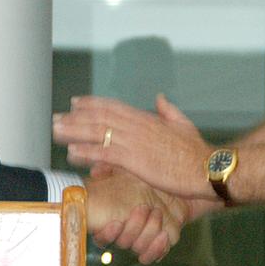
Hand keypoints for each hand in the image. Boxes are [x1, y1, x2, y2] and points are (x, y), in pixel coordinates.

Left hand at [54, 94, 214, 199]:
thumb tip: (159, 97)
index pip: (113, 106)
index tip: (75, 102)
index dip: (93, 103)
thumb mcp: (183, 124)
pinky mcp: (135, 160)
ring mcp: (135, 142)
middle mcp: (137, 126)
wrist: (207, 168)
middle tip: (57, 117)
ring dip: (75, 131)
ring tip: (56, 131)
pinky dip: (87, 152)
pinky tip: (72, 152)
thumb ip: (168, 110)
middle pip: (100, 117)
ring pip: (98, 132)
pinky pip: (105, 154)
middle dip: (76, 116)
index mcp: (147, 118)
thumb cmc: (197, 151)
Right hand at [85, 170, 191, 264]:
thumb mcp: (125, 169)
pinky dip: (156, 249)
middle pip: (123, 243)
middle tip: (143, 208)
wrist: (173, 186)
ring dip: (148, 233)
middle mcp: (122, 231)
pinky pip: (151, 256)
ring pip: (138, 248)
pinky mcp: (155, 244)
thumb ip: (108, 168)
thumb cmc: (145, 176)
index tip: (116, 222)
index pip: (101, 236)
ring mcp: (138, 238)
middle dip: (133, 227)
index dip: (108, 234)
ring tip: (157, 214)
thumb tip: (95, 171)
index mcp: (109, 217)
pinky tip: (163, 236)